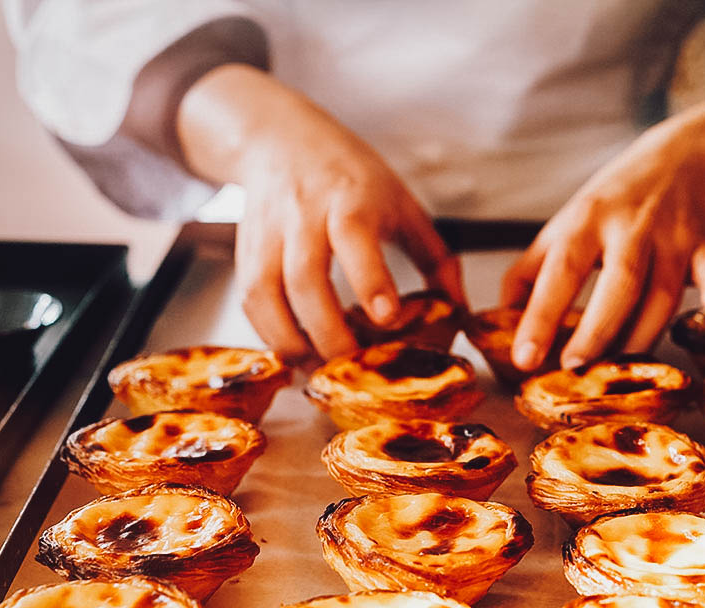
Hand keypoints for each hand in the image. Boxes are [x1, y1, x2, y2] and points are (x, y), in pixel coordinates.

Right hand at [176, 65, 463, 364]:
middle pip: (306, 278)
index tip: (386, 318)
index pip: (355, 237)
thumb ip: (435, 257)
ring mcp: (269, 233)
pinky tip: (296, 354)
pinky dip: (269, 335)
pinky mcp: (245, 251)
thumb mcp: (402, 203)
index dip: (370, 280)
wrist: (281, 139)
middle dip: (328, 332)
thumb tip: (459, 310)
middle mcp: (304, 214)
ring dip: (292, 342)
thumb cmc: (350, 176)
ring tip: (320, 372)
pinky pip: (250, 301)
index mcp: (351, 198)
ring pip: (267, 294)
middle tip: (352, 367)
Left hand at [502, 86, 704, 370]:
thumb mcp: (568, 221)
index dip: (541, 317)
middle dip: (597, 331)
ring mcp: (673, 235)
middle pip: (619, 285)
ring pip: (662, 294)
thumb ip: (532, 269)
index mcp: (586, 220)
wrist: (688, 155)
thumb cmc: (617, 198)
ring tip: (618, 367)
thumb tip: (501, 318)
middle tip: (574, 367)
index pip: (560, 271)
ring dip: (641, 335)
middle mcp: (630, 227)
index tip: (524, 357)